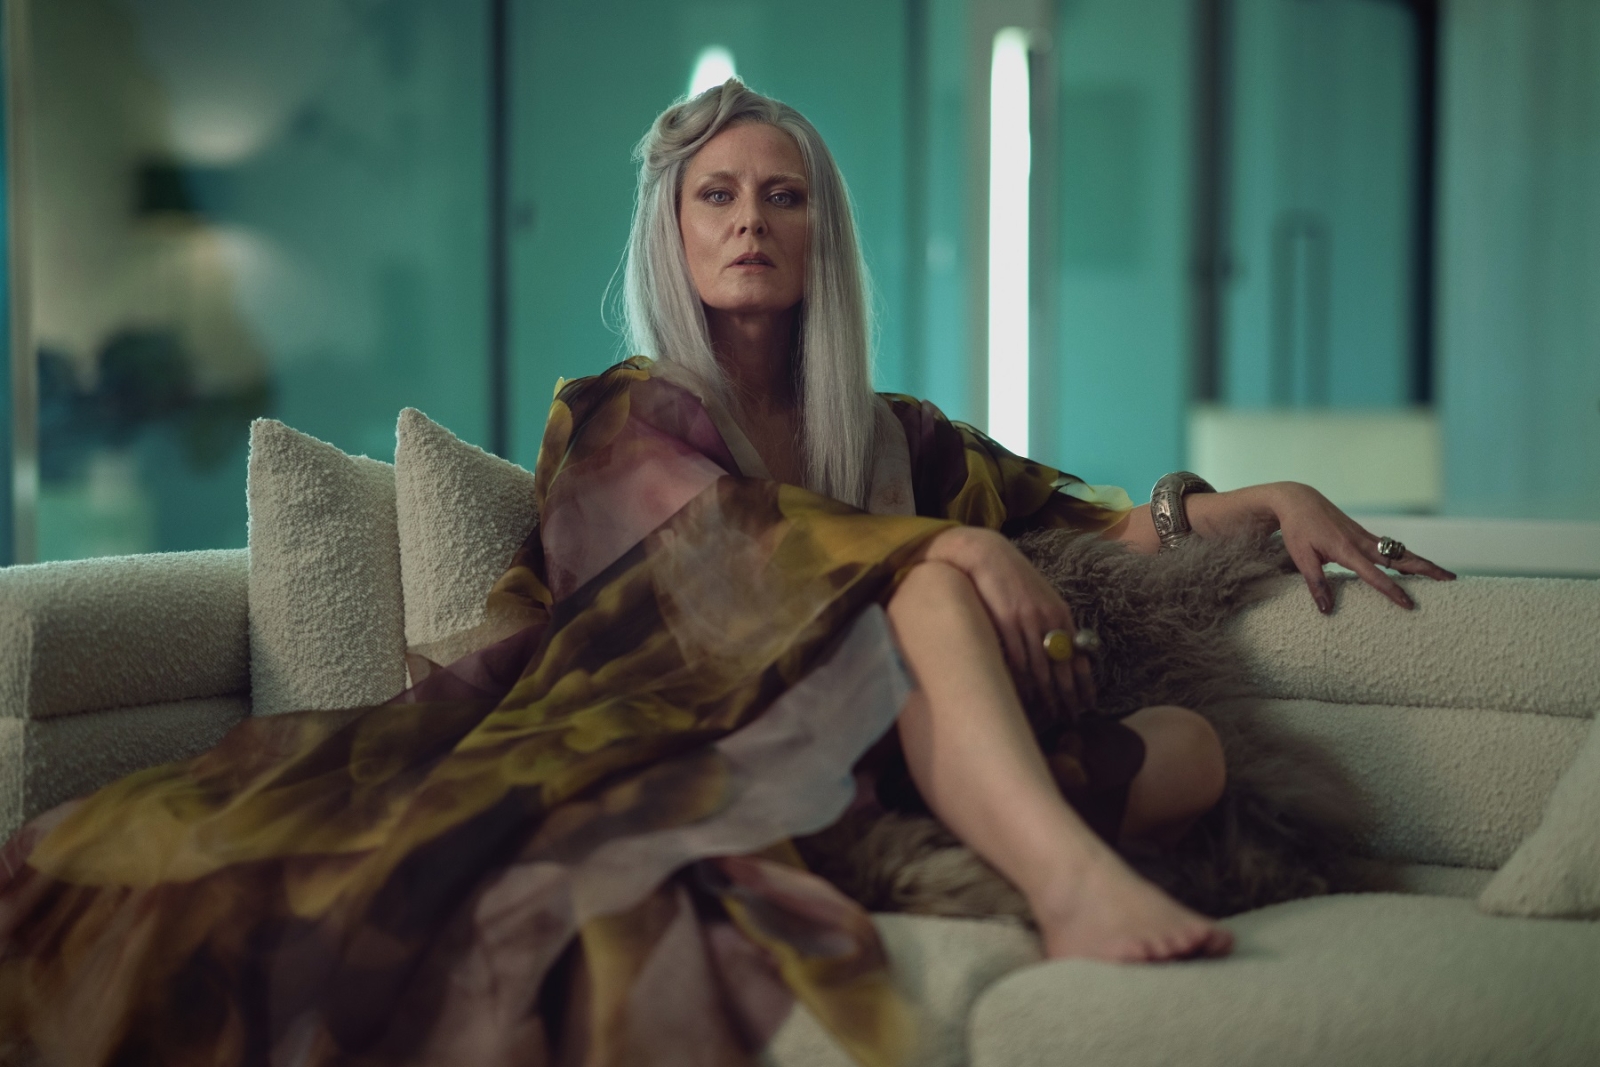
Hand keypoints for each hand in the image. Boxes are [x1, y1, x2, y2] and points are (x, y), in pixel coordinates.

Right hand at [926, 526, 1095, 715]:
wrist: (988, 555)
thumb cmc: (1013, 579)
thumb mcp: (1041, 598)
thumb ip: (1052, 621)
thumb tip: (1062, 649)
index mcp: (1060, 613)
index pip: (1078, 654)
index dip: (1084, 681)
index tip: (1089, 703)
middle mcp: (1048, 618)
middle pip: (1062, 665)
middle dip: (1069, 694)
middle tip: (1072, 717)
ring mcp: (1027, 620)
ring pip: (1041, 666)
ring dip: (1048, 694)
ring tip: (1051, 714)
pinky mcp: (1005, 621)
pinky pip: (1016, 658)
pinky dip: (1023, 680)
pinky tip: (1026, 696)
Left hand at [1195, 482, 1455, 612]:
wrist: (1298, 500)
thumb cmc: (1298, 529)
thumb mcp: (1301, 557)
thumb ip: (1316, 584)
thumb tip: (1327, 610)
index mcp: (1347, 550)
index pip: (1374, 575)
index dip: (1392, 591)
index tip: (1409, 604)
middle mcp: (1361, 542)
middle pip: (1400, 558)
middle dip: (1426, 569)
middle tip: (1451, 581)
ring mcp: (1365, 537)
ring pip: (1399, 551)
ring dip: (1421, 563)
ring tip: (1443, 576)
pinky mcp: (1363, 535)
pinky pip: (1390, 548)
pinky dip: (1406, 557)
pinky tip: (1413, 567)